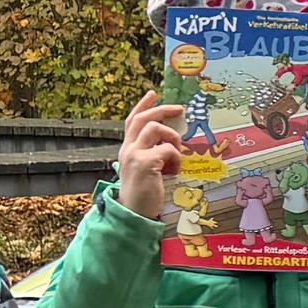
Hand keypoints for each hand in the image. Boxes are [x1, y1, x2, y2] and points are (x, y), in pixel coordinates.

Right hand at [112, 94, 186, 220]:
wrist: (133, 214)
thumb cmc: (143, 195)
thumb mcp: (144, 170)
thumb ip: (151, 155)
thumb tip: (170, 143)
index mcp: (127, 150)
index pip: (132, 120)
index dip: (142, 105)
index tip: (153, 93)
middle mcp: (128, 149)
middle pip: (143, 119)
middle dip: (162, 110)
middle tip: (179, 108)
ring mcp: (134, 154)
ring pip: (155, 129)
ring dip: (172, 139)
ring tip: (176, 157)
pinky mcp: (144, 163)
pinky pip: (167, 149)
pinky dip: (176, 158)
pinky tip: (173, 172)